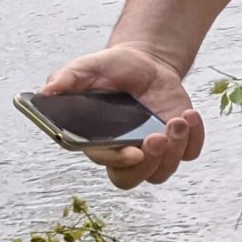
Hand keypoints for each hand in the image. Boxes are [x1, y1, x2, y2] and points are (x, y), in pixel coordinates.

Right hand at [38, 44, 202, 188]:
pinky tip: (189, 115)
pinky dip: (195, 138)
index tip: (135, 151)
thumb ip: (66, 79)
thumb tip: (47, 91)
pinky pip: (189, 153)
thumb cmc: (110, 69)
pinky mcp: (177, 142)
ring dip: (175, 148)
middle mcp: (122, 151)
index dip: (120, 161)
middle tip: (158, 136)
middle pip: (132, 179)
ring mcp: (151, 149)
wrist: (144, 63)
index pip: (105, 161)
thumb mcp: (86, 68)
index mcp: (96, 140)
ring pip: (162, 170)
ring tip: (178, 119)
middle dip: (149, 163)